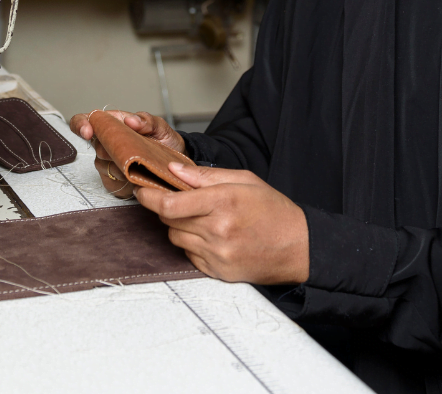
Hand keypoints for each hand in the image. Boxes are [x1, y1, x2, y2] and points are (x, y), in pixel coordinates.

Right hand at [69, 110, 185, 198]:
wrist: (172, 165)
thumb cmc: (164, 142)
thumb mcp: (161, 127)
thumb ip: (147, 120)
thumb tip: (130, 120)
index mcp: (115, 124)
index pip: (88, 119)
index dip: (81, 124)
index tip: (88, 132)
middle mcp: (107, 142)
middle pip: (97, 146)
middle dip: (113, 151)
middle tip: (131, 153)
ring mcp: (108, 162)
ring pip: (104, 166)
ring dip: (121, 167)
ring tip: (139, 165)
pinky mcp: (112, 180)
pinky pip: (110, 182)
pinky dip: (124, 181)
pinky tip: (136, 177)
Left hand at [135, 163, 309, 285]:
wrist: (298, 247)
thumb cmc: (274, 211)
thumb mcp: (244, 180)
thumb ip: (205, 176)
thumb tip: (174, 170)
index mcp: (223, 202)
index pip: (170, 205)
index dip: (150, 197)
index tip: (143, 192)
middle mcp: (218, 231)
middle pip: (169, 221)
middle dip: (167, 209)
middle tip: (179, 201)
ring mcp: (217, 255)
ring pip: (175, 239)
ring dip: (179, 227)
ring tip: (202, 219)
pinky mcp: (217, 272)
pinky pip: (188, 256)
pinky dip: (192, 244)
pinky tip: (210, 236)